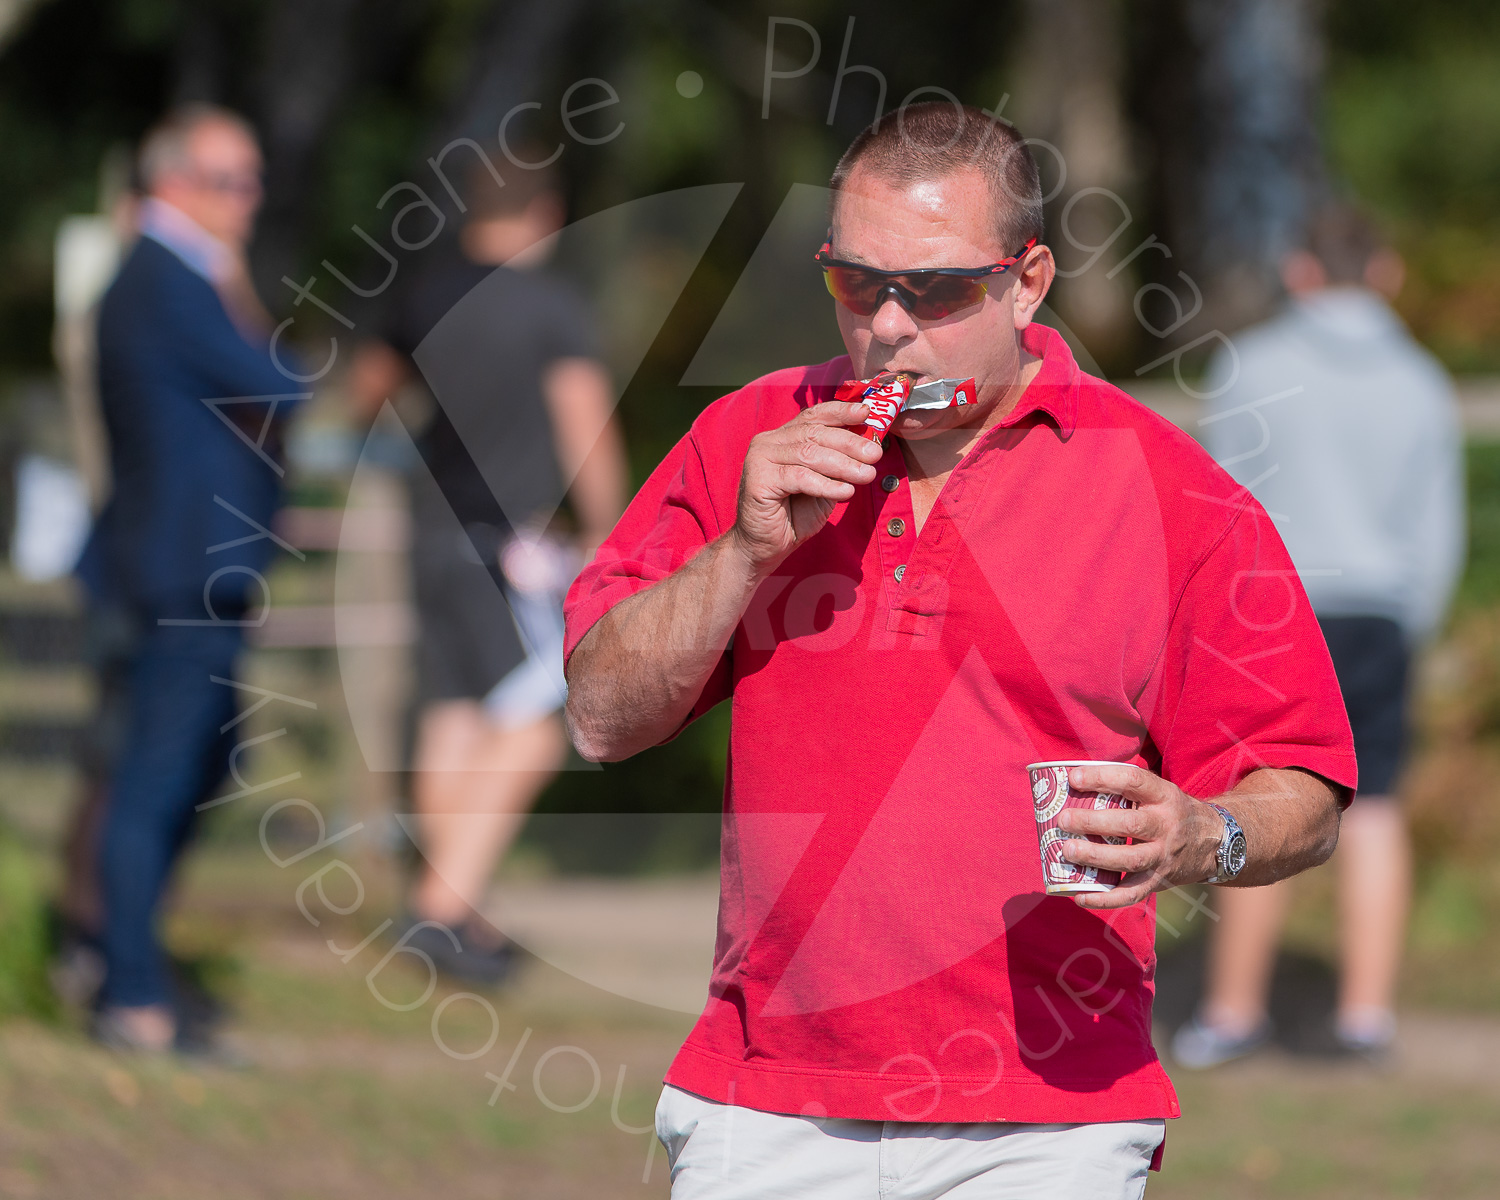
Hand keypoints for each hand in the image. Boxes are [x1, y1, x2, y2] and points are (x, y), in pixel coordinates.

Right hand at [730, 401, 883, 570]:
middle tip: (875, 454)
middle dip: (849, 443)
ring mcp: (760, 458)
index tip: (866, 413)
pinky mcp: (758, 479)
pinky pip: (799, 477)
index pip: (813, 416)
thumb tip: (869, 447)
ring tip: (866, 475)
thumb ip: (838, 464)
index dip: (841, 412)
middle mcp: (769, 442)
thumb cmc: (794, 516)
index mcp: (783, 437)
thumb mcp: (823, 484)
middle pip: (814, 433)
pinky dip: (826, 485)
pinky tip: (845, 492)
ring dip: (843, 465)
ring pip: (809, 453)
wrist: (764, 547)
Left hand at [1054, 763, 1222, 909]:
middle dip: (1094, 822)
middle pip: (1131, 825)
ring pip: (1131, 860)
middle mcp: (1166, 825)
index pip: (1133, 781)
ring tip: (1068, 851)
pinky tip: (1080, 896)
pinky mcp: (1159, 881)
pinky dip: (1105, 899)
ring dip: (1096, 857)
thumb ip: (1125, 787)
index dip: (1102, 778)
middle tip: (1064, 820)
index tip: (1073, 778)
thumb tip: (1071, 780)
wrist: (1213, 842)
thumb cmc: (1170, 811)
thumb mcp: (1158, 791)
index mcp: (1164, 796)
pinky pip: (1132, 893)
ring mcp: (1163, 856)